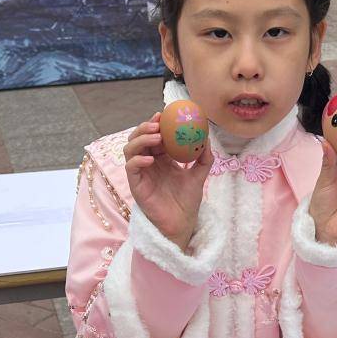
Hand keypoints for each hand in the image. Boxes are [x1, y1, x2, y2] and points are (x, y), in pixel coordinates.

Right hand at [124, 113, 214, 250]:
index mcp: (162, 158)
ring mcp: (141, 173)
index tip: (164, 114)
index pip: (154, 135)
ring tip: (155, 138)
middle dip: (145, 127)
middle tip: (157, 124)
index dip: (156, 123)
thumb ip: (203, 158)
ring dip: (141, 140)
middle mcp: (148, 163)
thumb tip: (207, 138)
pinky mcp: (136, 185)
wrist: (182, 223)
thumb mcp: (199, 176)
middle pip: (138, 138)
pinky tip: (150, 159)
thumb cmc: (187, 201)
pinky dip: (138, 160)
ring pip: (130, 149)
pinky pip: (130, 168)